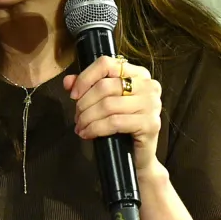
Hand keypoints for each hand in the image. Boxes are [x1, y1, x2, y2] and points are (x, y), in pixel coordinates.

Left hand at [64, 55, 162, 174]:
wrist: (138, 156)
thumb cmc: (121, 127)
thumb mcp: (103, 103)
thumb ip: (87, 88)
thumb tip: (68, 81)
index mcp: (138, 74)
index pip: (106, 63)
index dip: (85, 78)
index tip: (73, 94)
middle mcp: (149, 85)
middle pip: (105, 86)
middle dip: (84, 103)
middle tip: (76, 117)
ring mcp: (152, 104)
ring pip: (108, 105)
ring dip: (88, 117)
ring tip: (80, 127)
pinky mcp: (150, 124)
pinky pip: (114, 122)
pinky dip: (96, 128)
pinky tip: (88, 134)